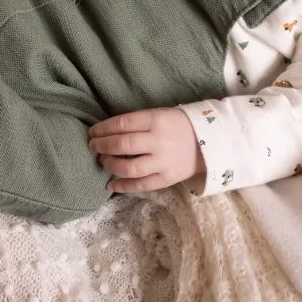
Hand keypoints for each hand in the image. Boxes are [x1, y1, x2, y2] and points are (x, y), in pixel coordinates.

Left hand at [88, 108, 202, 193]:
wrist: (209, 143)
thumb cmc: (178, 126)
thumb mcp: (160, 115)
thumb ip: (137, 122)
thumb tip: (107, 132)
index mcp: (156, 120)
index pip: (122, 124)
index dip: (103, 128)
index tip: (92, 132)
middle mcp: (158, 141)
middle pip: (123, 145)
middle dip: (102, 146)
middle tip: (93, 146)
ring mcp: (163, 162)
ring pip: (130, 167)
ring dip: (110, 165)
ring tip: (103, 161)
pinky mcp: (166, 178)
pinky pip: (141, 185)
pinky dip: (123, 186)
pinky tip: (111, 184)